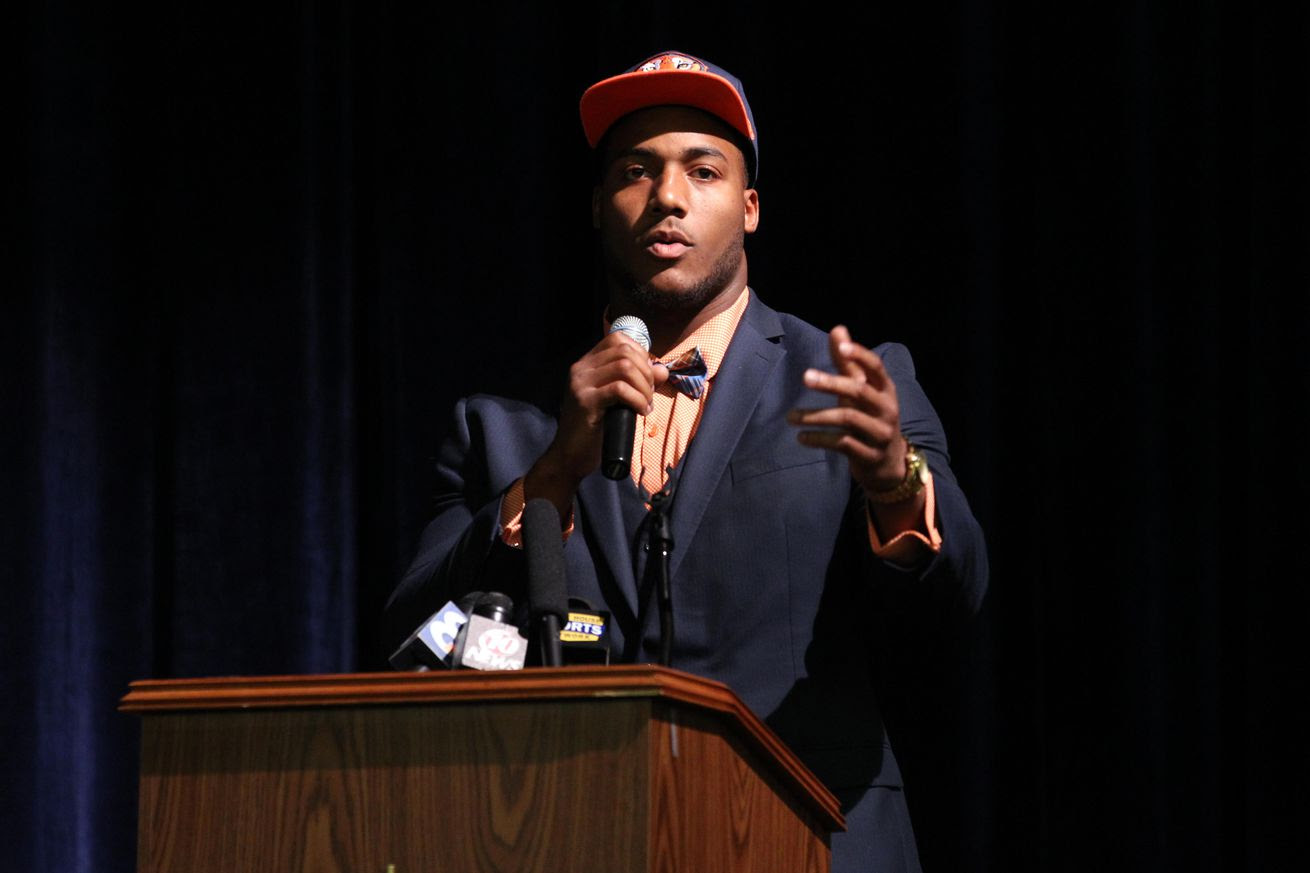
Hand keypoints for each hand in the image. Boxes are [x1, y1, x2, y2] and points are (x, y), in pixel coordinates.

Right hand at [526, 332, 668, 514]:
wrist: (570, 456)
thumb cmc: (595, 429)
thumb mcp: (619, 401)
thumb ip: (638, 383)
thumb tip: (663, 369)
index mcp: (586, 364)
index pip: (617, 339)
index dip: (640, 353)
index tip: (647, 377)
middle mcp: (581, 368)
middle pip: (624, 351)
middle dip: (646, 372)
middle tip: (648, 394)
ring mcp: (581, 384)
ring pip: (624, 367)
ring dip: (644, 386)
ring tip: (645, 404)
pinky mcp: (585, 401)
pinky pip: (619, 389)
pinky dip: (637, 399)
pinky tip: (640, 411)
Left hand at [787, 325, 908, 497]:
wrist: (888, 463)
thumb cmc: (870, 417)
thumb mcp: (862, 390)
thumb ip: (848, 362)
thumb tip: (837, 328)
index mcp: (885, 389)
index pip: (876, 367)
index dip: (860, 355)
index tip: (842, 348)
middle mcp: (886, 408)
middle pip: (859, 391)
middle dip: (832, 382)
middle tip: (805, 377)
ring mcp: (879, 433)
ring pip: (848, 418)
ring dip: (816, 416)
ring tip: (791, 417)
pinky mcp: (869, 454)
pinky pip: (843, 443)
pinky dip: (820, 439)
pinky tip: (801, 437)